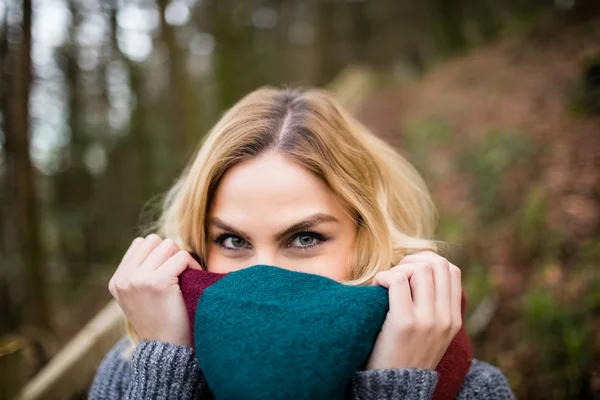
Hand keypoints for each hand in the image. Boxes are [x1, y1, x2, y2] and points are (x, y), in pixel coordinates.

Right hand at [108, 234, 201, 346]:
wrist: (167, 350)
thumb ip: (141, 272)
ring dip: (181, 257)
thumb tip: (159, 243)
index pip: (140, 244)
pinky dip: (192, 264)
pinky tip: (194, 278)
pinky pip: (181, 256)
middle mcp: (124, 279)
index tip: (169, 271)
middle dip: (170, 252)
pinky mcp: (158, 282)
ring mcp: (138, 280)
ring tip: (185, 275)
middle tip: (179, 271)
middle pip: (153, 240)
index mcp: (117, 281)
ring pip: (168, 245)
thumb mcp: (141, 297)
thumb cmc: (162, 322)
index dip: (159, 253)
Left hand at [366, 251, 461, 369]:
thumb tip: (419, 272)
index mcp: (453, 319)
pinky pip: (397, 280)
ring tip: (385, 282)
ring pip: (419, 269)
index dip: (429, 261)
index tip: (410, 270)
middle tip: (396, 272)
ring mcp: (427, 320)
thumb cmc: (404, 355)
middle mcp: (445, 318)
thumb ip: (433, 308)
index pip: (452, 271)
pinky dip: (383, 276)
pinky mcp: (405, 323)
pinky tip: (376, 287)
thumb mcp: (431, 334)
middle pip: (437, 264)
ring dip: (398, 268)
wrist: (394, 388)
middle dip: (413, 260)